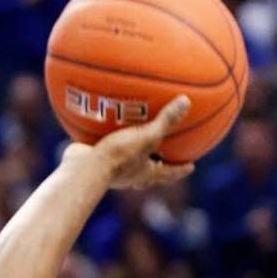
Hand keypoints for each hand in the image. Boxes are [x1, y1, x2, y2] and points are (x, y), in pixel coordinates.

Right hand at [63, 95, 194, 189]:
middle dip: (159, 164)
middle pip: (151, 172)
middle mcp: (132, 175)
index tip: (192, 166)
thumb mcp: (147, 136)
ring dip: (134, 154)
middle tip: (166, 156)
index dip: (181, 169)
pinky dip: (107, 140)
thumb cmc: (119, 155)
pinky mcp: (96, 162)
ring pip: (128, 163)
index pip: (170, 173)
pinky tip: (101, 126)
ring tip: (135, 140)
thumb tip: (186, 101)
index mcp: (148, 174)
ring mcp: (114, 171)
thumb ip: (166, 120)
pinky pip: (105, 150)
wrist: (85, 167)